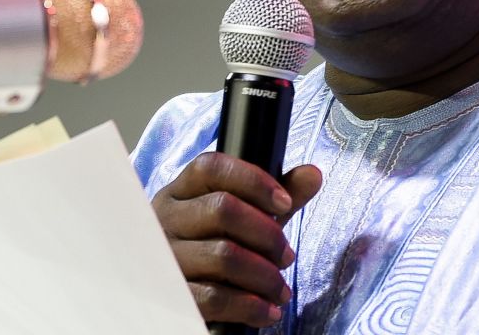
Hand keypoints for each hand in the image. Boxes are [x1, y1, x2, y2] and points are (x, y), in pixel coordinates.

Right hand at [152, 152, 322, 325]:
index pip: (212, 167)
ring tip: (280, 289)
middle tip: (286, 256)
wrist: (183, 296)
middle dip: (267, 234)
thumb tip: (312, 174)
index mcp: (182, 192)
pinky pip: (215, 297)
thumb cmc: (217, 246)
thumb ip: (278, 195)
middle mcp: (167, 219)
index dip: (253, 180)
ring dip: (265, 275)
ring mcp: (166, 257)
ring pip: (223, 255)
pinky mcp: (172, 295)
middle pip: (222, 209)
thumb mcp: (247, 217)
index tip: (284, 203)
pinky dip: (250, 306)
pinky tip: (267, 311)